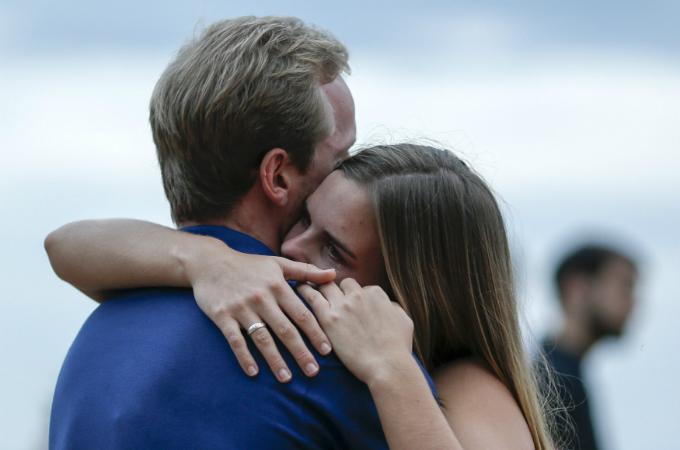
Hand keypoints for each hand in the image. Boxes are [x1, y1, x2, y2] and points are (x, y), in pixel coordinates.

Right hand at [184, 237, 335, 381]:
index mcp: (278, 286)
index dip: (315, 332)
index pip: (301, 313)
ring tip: (287, 378)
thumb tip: (334, 274)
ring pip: (262, 338)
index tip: (327, 351)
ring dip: (275, 360)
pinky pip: (235, 340)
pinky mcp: (222, 316)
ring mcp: (241, 308)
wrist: (210, 262)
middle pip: (285, 330)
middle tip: (313, 372)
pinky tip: (254, 372)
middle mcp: (262, 298)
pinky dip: (244, 357)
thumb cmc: (249, 265)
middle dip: (300, 352)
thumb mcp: (279, 263)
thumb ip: (306, 271)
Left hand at [298, 278, 413, 384]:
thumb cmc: (398, 348)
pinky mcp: (328, 319)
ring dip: (319, 285)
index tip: (353, 305)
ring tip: (308, 285)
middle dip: (339, 290)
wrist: (387, 365)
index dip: (357, 297)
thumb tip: (388, 305)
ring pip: (326, 286)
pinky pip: (312, 297)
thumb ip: (394, 308)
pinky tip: (298, 290)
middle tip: (331, 296)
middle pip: (344, 284)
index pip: (362, 288)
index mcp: (376, 294)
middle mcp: (358, 295)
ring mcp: (342, 305)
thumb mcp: (405, 321)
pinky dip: (305, 291)